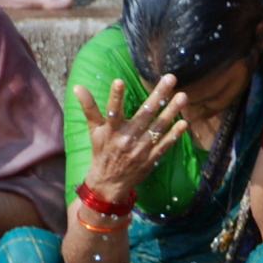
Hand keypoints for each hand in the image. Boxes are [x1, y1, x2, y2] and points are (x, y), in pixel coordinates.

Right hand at [73, 74, 187, 201]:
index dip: (115, 97)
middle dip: (158, 95)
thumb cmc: (101, 152)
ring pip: (158, 127)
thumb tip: (77, 87)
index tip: (119, 81)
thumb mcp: (93, 130)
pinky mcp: (150, 159)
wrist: (108, 184)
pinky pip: (165, 145)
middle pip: (144, 114)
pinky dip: (175, 134)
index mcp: (111, 131)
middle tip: (170, 78)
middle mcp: (126, 139)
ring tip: (183, 96)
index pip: (112, 111)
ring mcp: (140, 149)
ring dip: (172, 111)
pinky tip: (184, 122)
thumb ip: (89, 108)